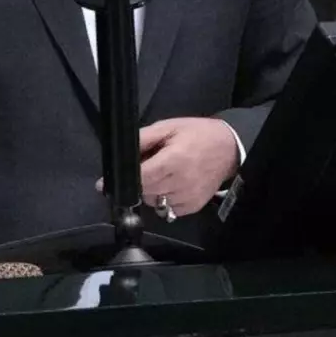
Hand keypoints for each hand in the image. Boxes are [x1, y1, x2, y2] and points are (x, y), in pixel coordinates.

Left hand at [94, 117, 238, 218]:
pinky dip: (163, 198)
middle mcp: (181, 184)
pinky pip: (167, 209)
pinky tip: (171, 184)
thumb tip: (120, 151)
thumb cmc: (197, 134)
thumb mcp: (167, 127)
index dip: (122, 180)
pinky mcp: (193, 207)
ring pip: (153, 202)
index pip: (140, 179)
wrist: (229, 148)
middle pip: (144, 192)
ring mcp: (188, 198)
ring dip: (151, 190)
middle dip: (138, 181)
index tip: (106, 182)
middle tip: (146, 167)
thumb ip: (143, 139)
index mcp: (173, 162)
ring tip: (161, 173)